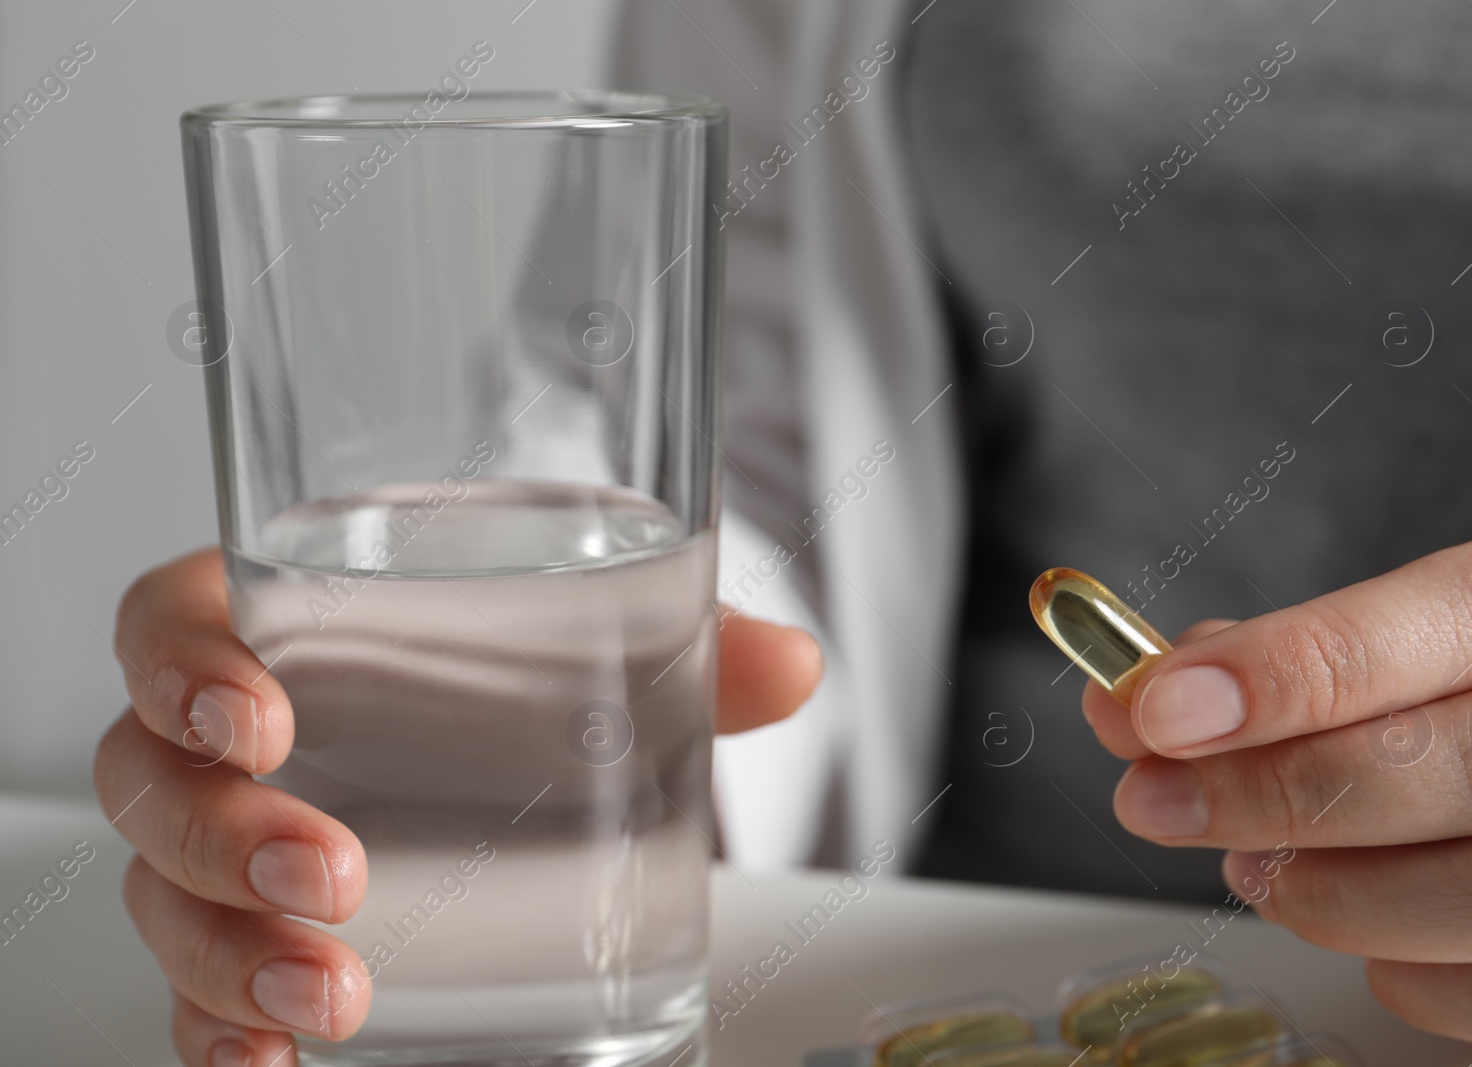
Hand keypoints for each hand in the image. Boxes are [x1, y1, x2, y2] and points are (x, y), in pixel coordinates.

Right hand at [94, 548, 820, 1066]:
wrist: (508, 737)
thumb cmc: (513, 657)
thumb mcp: (593, 631)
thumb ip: (687, 641)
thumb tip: (795, 665)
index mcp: (292, 622)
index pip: (174, 622)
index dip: (181, 666)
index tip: (255, 718)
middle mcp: (238, 739)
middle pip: (154, 779)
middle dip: (224, 835)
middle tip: (331, 873)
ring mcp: (234, 846)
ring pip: (168, 897)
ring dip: (230, 954)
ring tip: (333, 996)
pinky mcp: (256, 936)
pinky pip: (194, 990)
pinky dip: (218, 1032)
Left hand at [1084, 507, 1471, 1052]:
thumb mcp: (1431, 632)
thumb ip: (1303, 654)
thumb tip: (1147, 697)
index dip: (1311, 661)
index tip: (1166, 704)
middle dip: (1292, 783)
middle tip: (1159, 797)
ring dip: (1344, 887)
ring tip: (1249, 867)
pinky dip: (1419, 974)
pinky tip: (1356, 934)